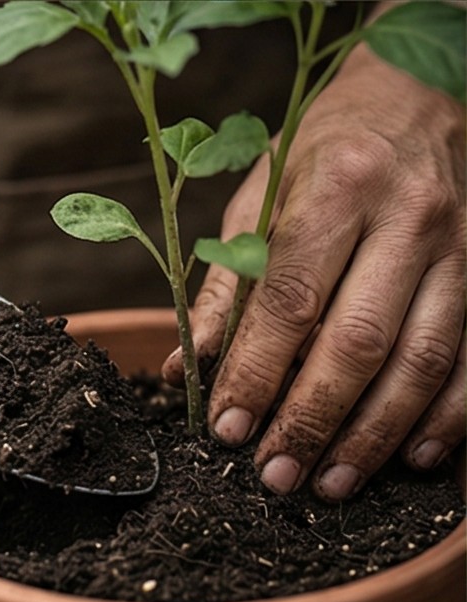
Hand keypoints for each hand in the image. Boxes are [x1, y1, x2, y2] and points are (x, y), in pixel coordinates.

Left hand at [163, 44, 465, 500]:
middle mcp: (408, 218)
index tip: (227, 428)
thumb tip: (184, 367)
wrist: (422, 97)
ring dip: (374, 435)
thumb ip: (226, 285)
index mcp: (338, 189)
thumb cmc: (325, 150)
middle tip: (276, 473)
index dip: (257, 372)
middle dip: (312, 418)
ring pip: (423, 360)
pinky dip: (445, 418)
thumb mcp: (261, 198)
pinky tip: (409, 457)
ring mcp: (462, 248)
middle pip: (360, 340)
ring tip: (329, 482)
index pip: (290, 299)